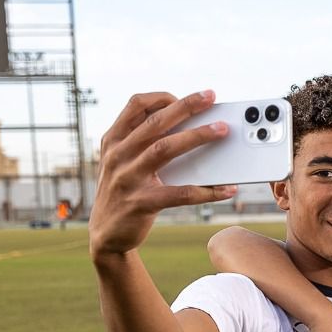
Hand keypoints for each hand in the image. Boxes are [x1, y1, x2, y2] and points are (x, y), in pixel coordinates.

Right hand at [89, 90, 234, 257]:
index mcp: (113, 140)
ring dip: (196, 136)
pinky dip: (206, 191)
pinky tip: (226, 190)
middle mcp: (117, 155)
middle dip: (186, 106)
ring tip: (221, 130)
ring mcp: (127, 178)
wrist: (105, 235)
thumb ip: (142, 143)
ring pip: (165, 149)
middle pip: (155, 122)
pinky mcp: (141, 203)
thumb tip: (188, 127)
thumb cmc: (123, 192)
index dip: (163, 96)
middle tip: (211, 97)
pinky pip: (179, 193)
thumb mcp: (122, 163)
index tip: (190, 97)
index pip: (136, 105)